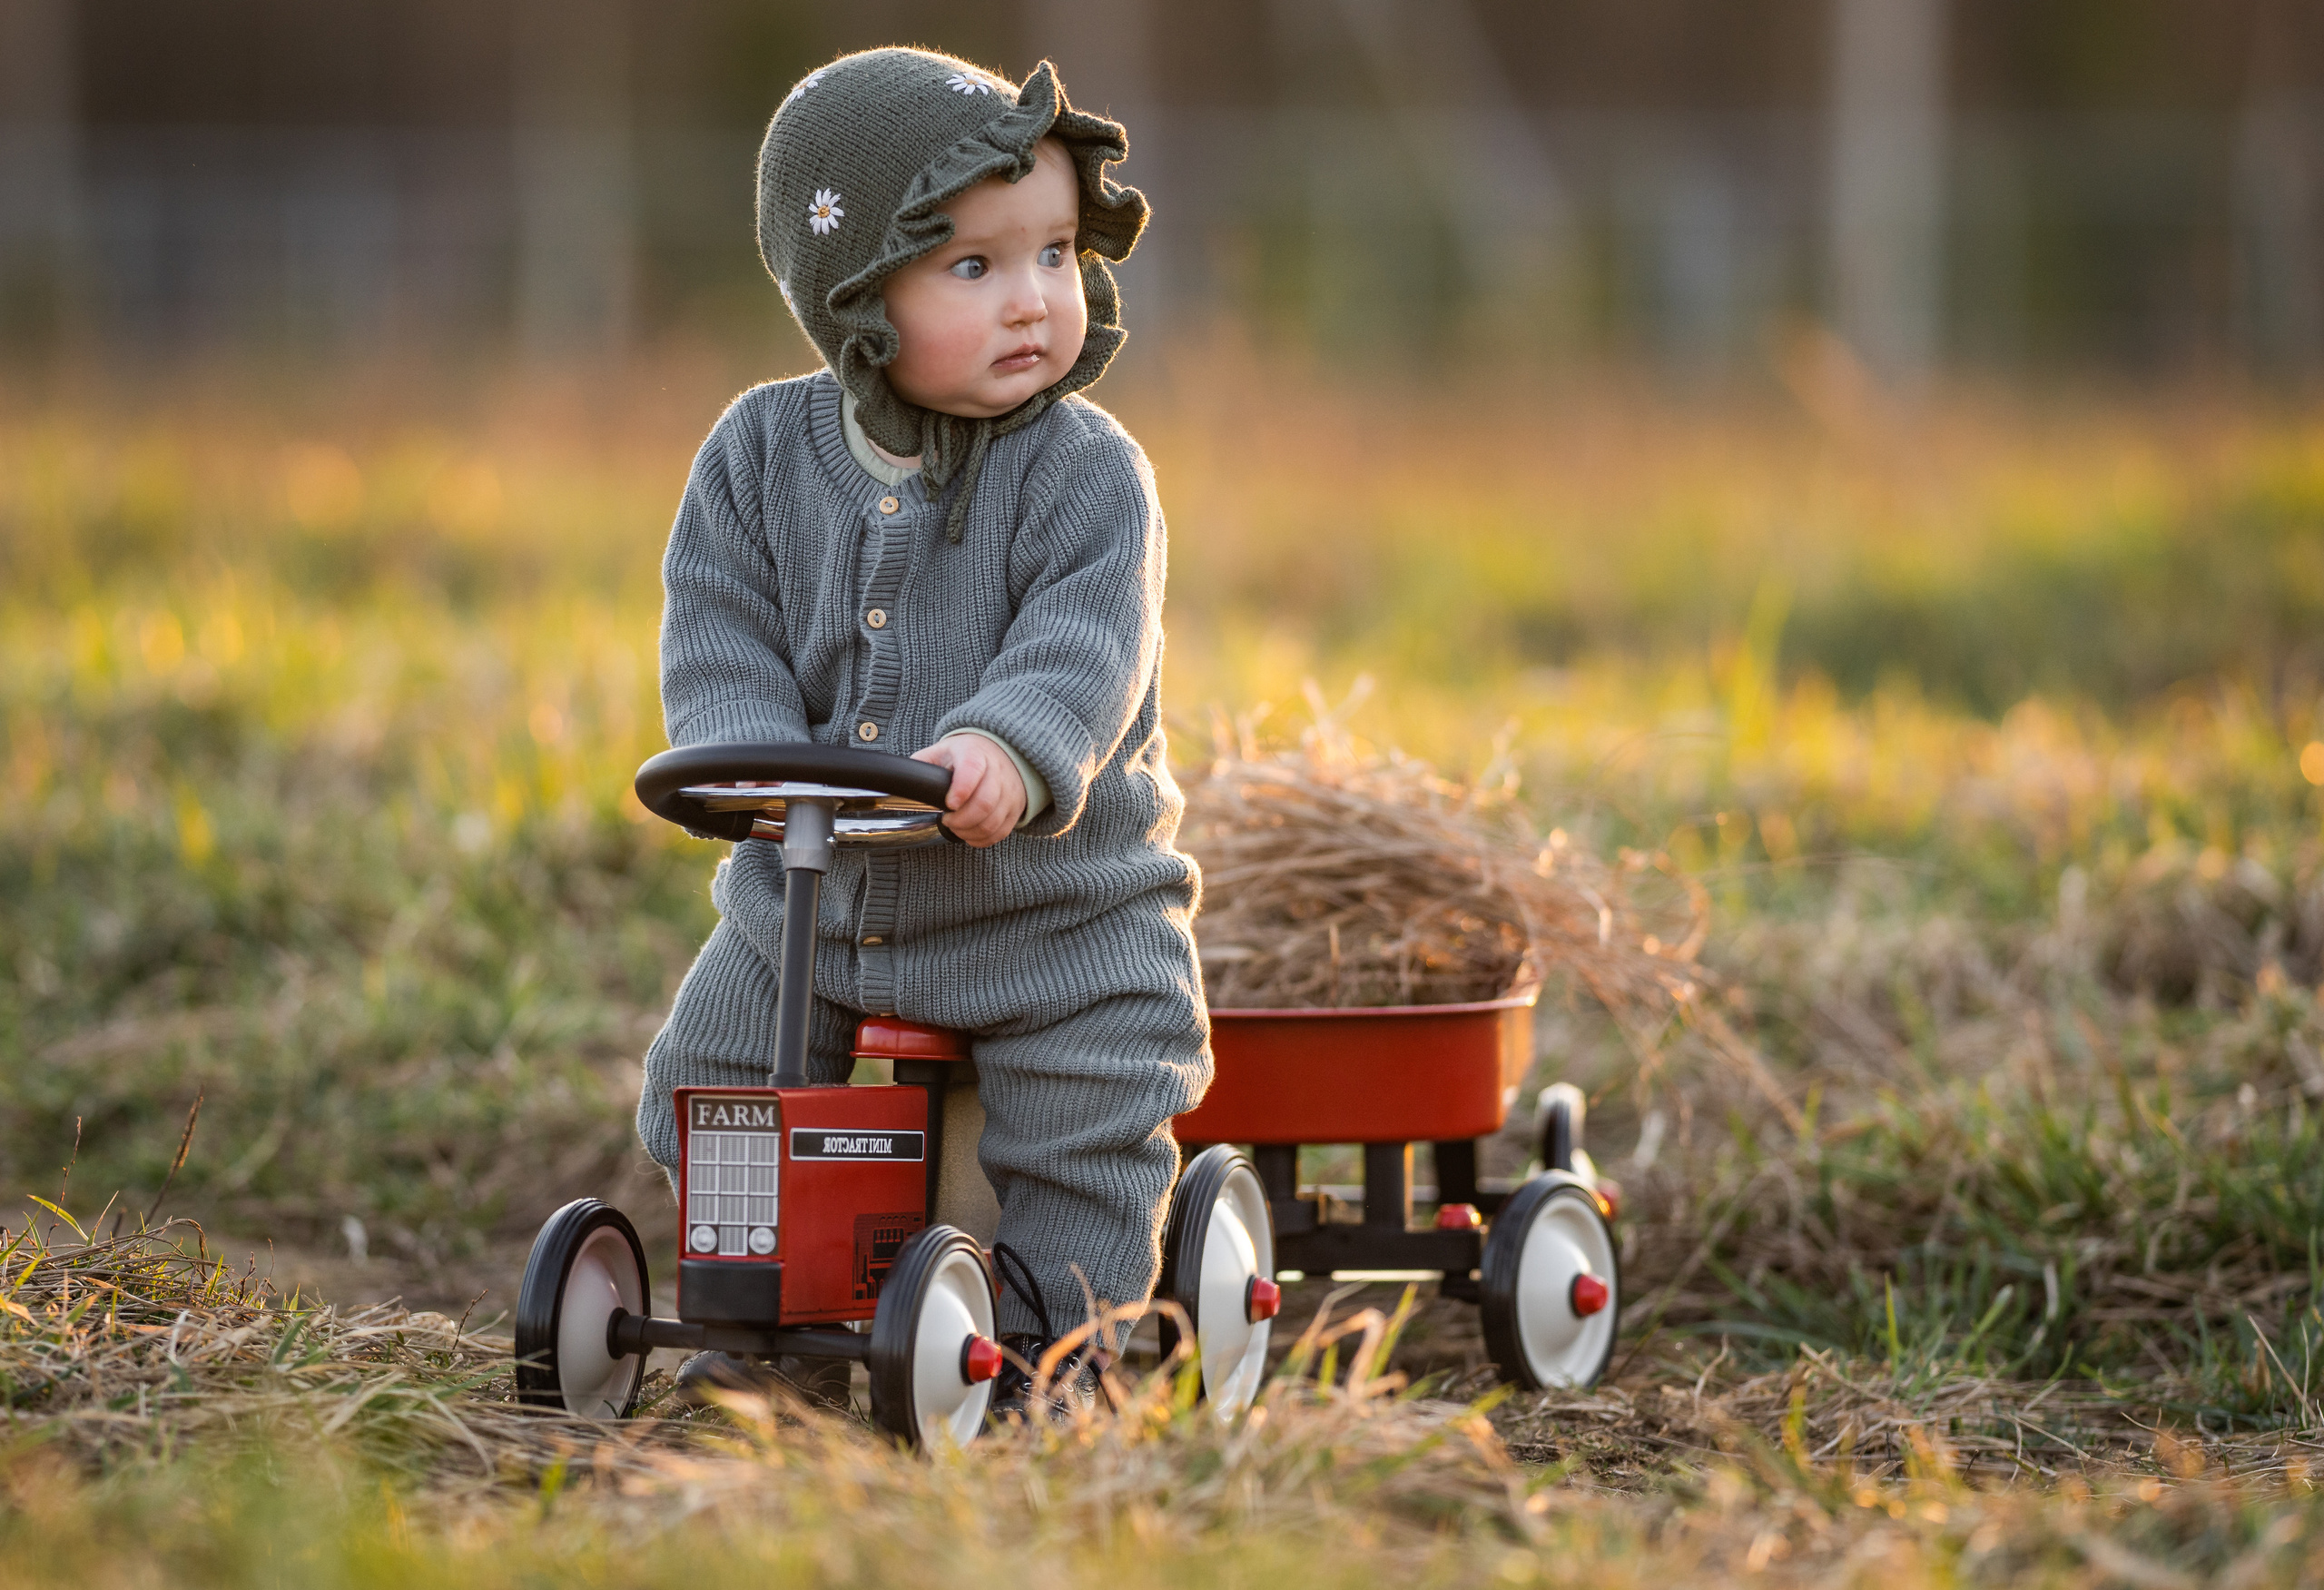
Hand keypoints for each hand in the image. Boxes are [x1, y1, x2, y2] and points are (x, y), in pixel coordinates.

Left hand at [911, 734, 1025, 847]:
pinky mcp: (1016, 808)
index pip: (973, 769)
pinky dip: (982, 839)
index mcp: (974, 753)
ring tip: (956, 827)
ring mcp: (1010, 791)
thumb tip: (901, 780)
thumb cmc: (965, 755)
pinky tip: (970, 834)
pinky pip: (1001, 832)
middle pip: (985, 802)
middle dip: (961, 820)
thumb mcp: (941, 751)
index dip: (962, 789)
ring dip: (969, 831)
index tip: (949, 804)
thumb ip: (922, 764)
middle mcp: (997, 771)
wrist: (999, 752)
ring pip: (993, 821)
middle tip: (947, 819)